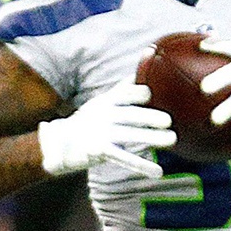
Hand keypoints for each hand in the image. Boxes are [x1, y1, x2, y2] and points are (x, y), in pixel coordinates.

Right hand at [36, 82, 173, 179]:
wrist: (58, 142)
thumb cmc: (89, 120)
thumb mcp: (103, 100)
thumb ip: (125, 87)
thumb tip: (146, 58)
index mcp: (107, 100)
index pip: (125, 93)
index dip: (138, 93)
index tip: (152, 94)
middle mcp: (105, 115)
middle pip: (130, 114)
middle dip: (149, 117)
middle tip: (168, 121)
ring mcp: (102, 133)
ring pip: (130, 135)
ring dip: (151, 138)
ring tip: (171, 140)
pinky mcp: (101, 152)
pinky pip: (125, 158)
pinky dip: (142, 166)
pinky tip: (157, 172)